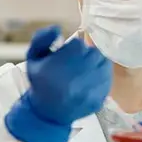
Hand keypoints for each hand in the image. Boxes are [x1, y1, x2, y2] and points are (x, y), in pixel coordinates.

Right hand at [5, 25, 111, 141]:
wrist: (47, 112)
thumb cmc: (41, 82)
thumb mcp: (34, 58)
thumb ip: (41, 39)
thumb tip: (58, 28)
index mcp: (61, 66)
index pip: (78, 44)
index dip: (73, 48)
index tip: (67, 55)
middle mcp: (78, 77)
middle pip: (93, 52)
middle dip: (86, 55)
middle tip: (77, 63)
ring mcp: (91, 89)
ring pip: (103, 63)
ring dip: (95, 63)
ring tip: (84, 70)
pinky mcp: (100, 97)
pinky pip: (108, 78)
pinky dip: (102, 75)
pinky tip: (91, 79)